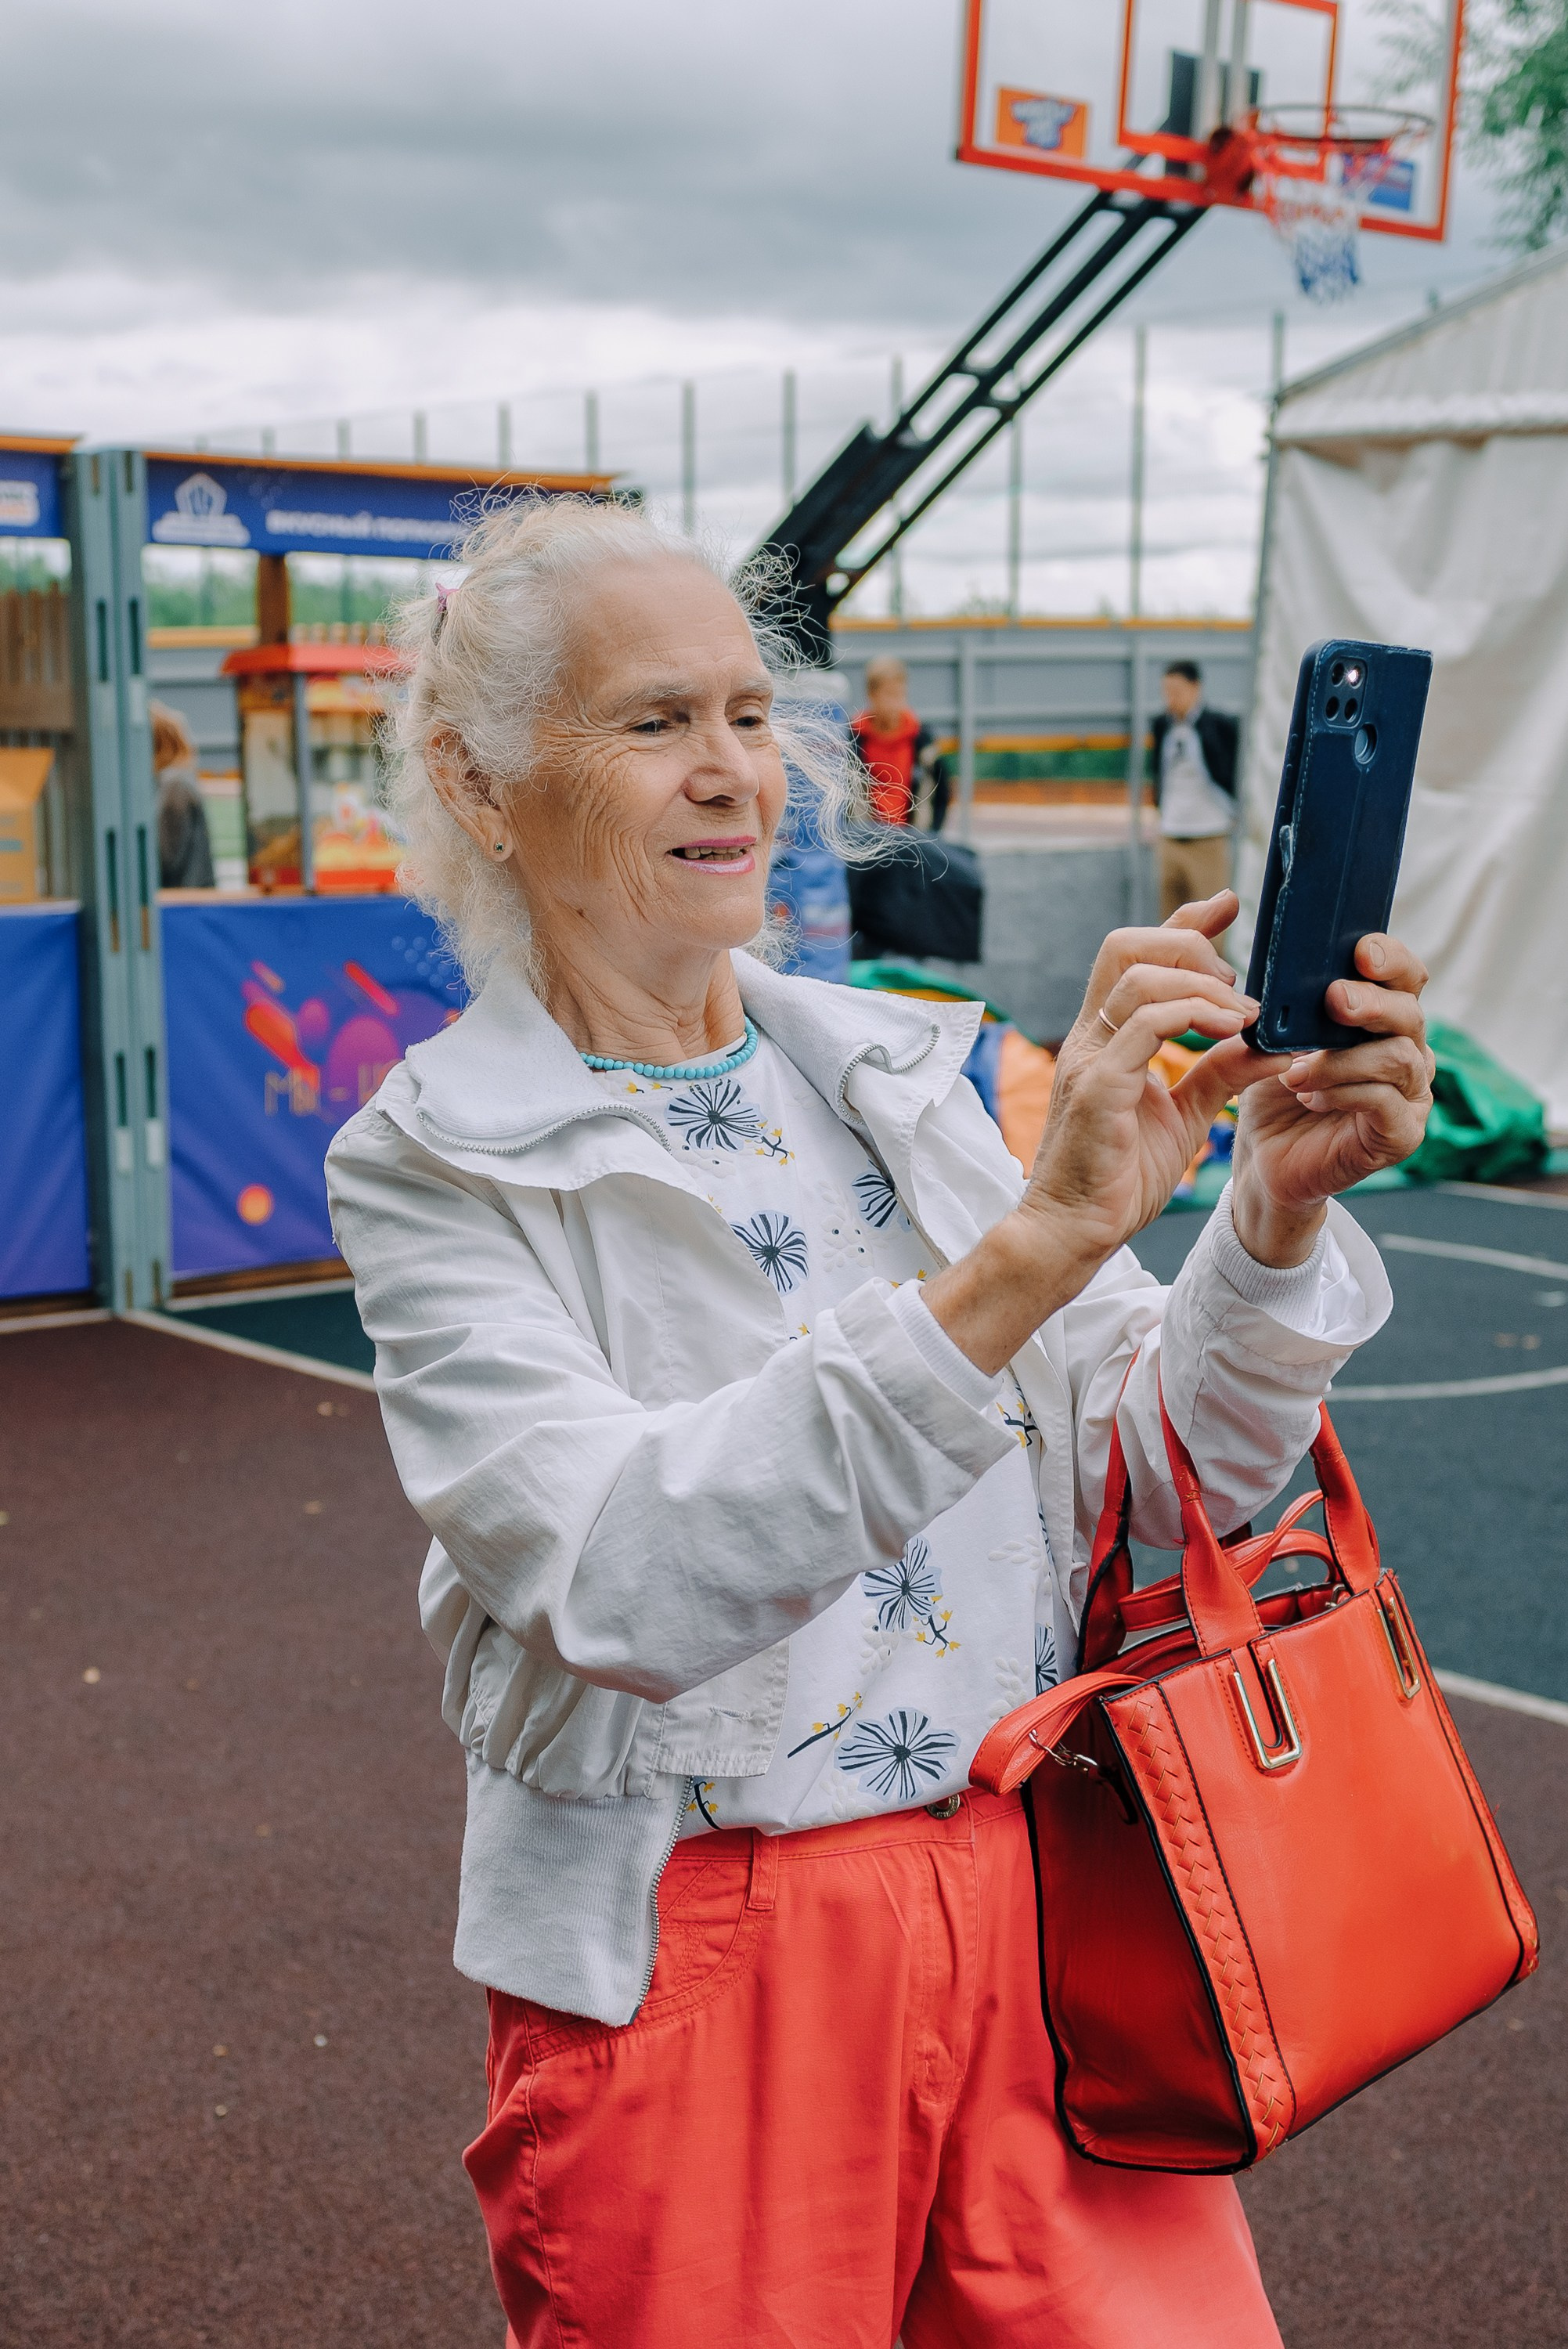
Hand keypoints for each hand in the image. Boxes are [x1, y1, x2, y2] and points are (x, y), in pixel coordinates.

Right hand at [1018, 891, 1271, 1260]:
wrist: (1072, 1233)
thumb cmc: (1117, 1178)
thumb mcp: (1184, 1116)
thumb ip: (1218, 1074)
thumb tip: (1268, 1042)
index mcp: (1105, 1038)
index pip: (1136, 955)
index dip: (1183, 921)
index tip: (1229, 905)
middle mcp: (1091, 1037)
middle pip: (1126, 946)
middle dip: (1188, 942)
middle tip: (1235, 977)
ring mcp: (1089, 1058)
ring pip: (1139, 978)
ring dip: (1201, 983)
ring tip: (1241, 1011)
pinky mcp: (1098, 1087)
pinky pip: (1145, 1025)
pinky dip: (1195, 1016)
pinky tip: (1231, 1032)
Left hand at [1230, 933, 1433, 1263]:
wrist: (1264, 1159)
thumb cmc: (1272, 1091)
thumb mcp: (1273, 1039)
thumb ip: (1285, 1006)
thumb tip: (1284, 974)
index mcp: (1382, 1020)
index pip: (1404, 978)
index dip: (1391, 958)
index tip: (1360, 949)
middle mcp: (1407, 1052)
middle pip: (1411, 1013)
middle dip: (1373, 1002)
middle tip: (1334, 999)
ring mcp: (1411, 1095)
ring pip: (1400, 1058)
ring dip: (1343, 1059)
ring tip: (1295, 1073)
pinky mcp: (1402, 1135)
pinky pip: (1386, 1103)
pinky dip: (1345, 1093)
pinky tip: (1311, 1098)